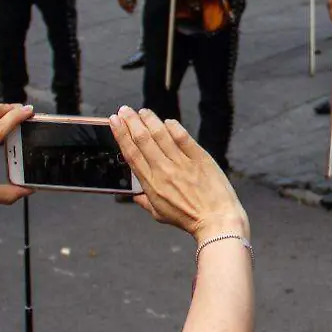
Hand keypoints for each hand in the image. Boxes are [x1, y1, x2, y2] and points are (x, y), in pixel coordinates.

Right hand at [110, 106, 247, 241]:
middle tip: (124, 110)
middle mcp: (164, 171)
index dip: (121, 134)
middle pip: (142, 140)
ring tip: (142, 112)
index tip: (114, 121)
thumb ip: (145, 202)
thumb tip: (133, 195)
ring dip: (149, 120)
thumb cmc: (189, 219)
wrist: (217, 221)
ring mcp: (183, 164)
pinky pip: (184, 138)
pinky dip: (174, 127)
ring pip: (161, 135)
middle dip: (131, 121)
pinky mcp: (200, 158)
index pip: (131, 154)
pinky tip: (168, 121)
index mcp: (151, 184)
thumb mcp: (161, 215)